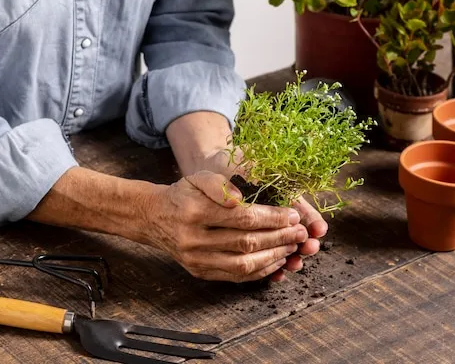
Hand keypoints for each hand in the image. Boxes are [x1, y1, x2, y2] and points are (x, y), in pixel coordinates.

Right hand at [142, 171, 308, 282]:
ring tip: (292, 246)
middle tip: (300, 232)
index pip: (243, 217)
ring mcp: (196, 260)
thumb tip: (242, 199)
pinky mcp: (200, 272)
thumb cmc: (183, 195)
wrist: (154, 217)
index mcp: (194, 211)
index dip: (272, 217)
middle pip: (246, 242)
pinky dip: (260, 271)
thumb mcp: (198, 177)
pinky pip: (235, 276)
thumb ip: (220, 185)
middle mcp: (193, 239)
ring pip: (243, 264)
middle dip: (279, 237)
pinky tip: (276, 260)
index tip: (292, 215)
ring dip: (274, 256)